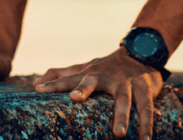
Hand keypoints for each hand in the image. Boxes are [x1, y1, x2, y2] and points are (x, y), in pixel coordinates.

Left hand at [32, 49, 163, 139]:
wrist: (140, 52)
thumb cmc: (107, 67)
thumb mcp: (84, 69)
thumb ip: (61, 75)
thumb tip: (35, 83)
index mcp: (90, 74)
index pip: (68, 78)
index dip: (53, 84)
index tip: (38, 89)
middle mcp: (106, 76)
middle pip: (93, 81)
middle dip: (84, 89)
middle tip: (75, 98)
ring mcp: (126, 82)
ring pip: (123, 99)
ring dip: (121, 116)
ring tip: (118, 134)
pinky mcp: (144, 88)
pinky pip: (146, 108)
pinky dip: (147, 124)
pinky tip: (146, 139)